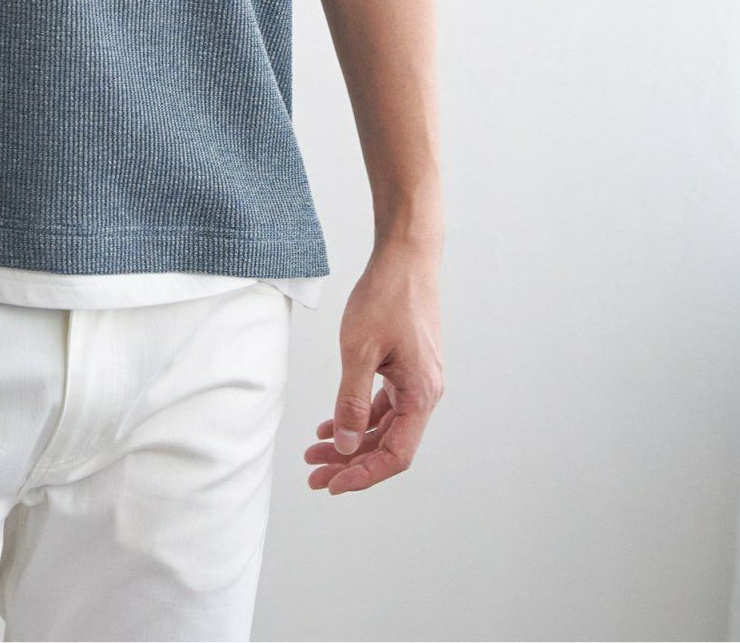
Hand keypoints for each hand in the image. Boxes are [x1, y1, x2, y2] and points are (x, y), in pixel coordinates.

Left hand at [304, 238, 443, 493]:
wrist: (406, 256)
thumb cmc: (387, 296)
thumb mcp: (359, 350)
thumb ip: (351, 402)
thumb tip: (344, 445)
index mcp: (421, 395)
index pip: (395, 455)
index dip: (363, 475)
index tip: (332, 484)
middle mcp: (425, 393)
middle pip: (388, 445)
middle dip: (350, 462)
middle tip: (314, 475)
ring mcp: (417, 379)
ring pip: (384, 426)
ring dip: (351, 441)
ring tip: (315, 451)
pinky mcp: (407, 366)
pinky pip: (384, 404)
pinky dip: (358, 416)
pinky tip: (331, 423)